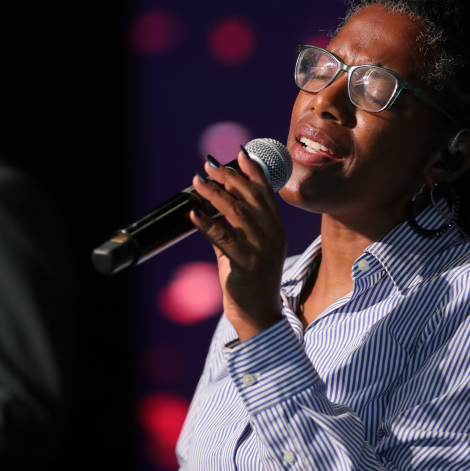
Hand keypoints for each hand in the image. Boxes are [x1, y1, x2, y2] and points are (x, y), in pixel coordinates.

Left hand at [190, 149, 287, 340]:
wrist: (260, 316)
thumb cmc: (252, 282)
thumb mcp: (246, 250)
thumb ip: (232, 230)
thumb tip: (211, 210)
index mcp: (276, 229)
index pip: (266, 193)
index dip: (253, 171)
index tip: (239, 154)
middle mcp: (272, 235)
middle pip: (251, 197)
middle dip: (229, 177)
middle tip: (209, 165)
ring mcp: (261, 249)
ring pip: (237, 212)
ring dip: (215, 194)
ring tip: (198, 182)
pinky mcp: (245, 263)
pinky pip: (223, 238)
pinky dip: (206, 223)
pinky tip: (193, 213)